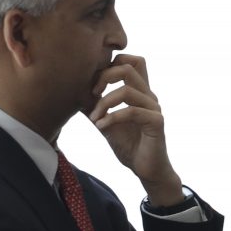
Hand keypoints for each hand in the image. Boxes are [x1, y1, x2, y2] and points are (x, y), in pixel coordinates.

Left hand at [90, 54, 183, 205]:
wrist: (146, 169)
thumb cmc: (129, 144)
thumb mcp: (105, 121)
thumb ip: (95, 105)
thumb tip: (73, 92)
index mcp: (139, 92)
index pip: (132, 61)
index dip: (110, 64)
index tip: (94, 85)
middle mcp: (149, 95)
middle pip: (129, 66)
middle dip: (104, 77)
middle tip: (92, 94)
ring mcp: (154, 108)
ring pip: (127, 90)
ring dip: (104, 103)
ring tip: (94, 119)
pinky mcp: (156, 122)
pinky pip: (132, 111)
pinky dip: (112, 117)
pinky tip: (101, 127)